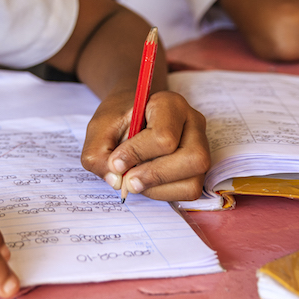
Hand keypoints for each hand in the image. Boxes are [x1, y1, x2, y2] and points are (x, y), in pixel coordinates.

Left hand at [80, 90, 209, 201]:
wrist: (130, 114)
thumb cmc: (118, 119)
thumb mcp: (99, 129)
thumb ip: (97, 154)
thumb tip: (117, 182)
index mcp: (170, 104)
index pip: (164, 137)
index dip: (137, 154)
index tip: (115, 162)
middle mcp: (193, 123)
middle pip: (192, 158)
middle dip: (155, 176)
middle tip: (128, 180)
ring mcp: (201, 145)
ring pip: (194, 180)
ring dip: (159, 188)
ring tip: (135, 181)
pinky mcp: (198, 166)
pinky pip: (190, 190)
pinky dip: (164, 194)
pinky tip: (147, 183)